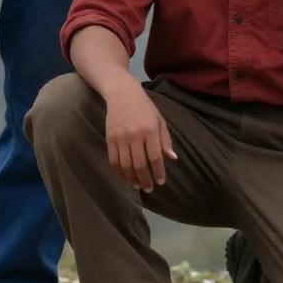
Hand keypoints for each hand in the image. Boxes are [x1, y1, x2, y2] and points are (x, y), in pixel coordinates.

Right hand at [103, 78, 177, 192]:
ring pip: (125, 165)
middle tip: (149, 189)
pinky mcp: (110, 138)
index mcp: (150, 131)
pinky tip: (124, 176)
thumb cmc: (145, 107)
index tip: (161, 182)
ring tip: (137, 186)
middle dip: (144, 180)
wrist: (122, 93)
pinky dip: (119, 171)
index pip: (155, 157)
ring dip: (131, 179)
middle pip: (139, 164)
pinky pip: (113, 160)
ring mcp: (120, 137)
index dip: (158, 172)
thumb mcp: (159, 120)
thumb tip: (172, 159)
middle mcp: (135, 135)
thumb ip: (165, 140)